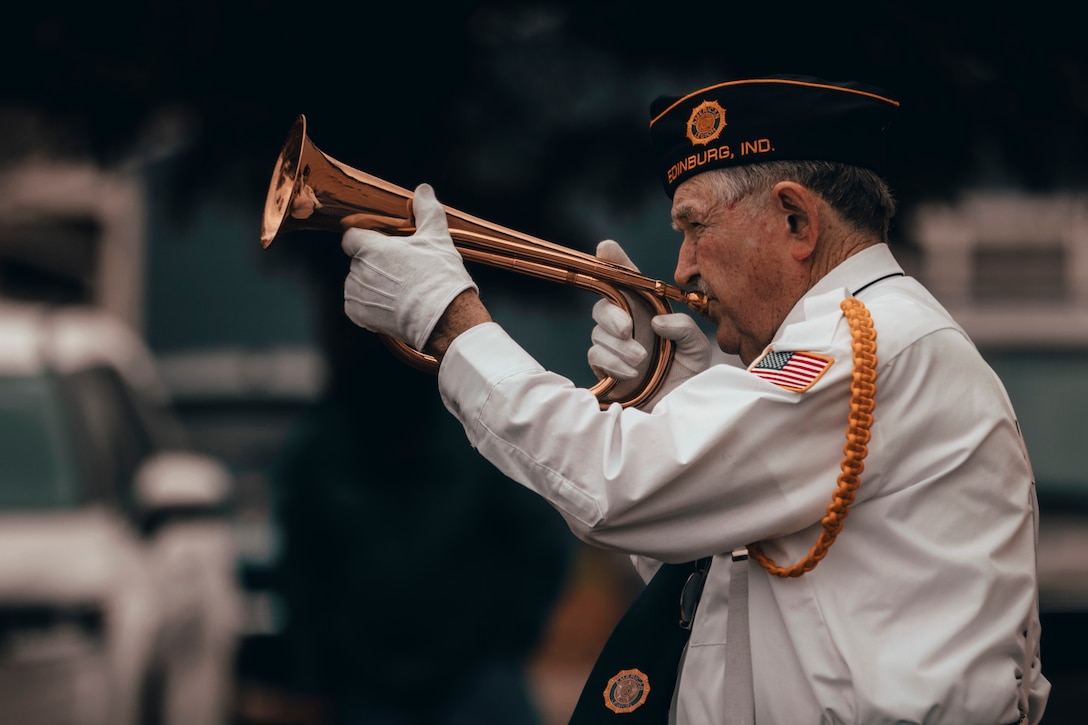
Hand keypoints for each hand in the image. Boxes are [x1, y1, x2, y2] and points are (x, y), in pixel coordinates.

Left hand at [342, 183, 476, 351]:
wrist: (445, 317)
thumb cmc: (440, 278)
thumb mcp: (437, 236)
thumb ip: (426, 209)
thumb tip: (423, 190)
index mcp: (370, 247)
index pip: (352, 235)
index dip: (366, 238)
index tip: (382, 245)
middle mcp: (358, 270)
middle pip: (358, 260)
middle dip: (375, 263)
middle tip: (401, 270)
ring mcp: (357, 294)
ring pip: (357, 282)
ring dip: (371, 284)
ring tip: (399, 289)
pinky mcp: (359, 315)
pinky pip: (355, 305)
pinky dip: (369, 305)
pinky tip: (391, 303)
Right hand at [587, 240, 711, 408]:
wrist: (680, 409)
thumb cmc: (689, 374)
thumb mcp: (698, 348)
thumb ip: (685, 328)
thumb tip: (657, 323)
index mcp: (647, 308)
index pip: (626, 279)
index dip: (613, 260)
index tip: (605, 249)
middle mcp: (626, 322)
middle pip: (602, 304)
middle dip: (612, 315)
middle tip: (628, 329)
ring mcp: (612, 344)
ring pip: (600, 333)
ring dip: (621, 348)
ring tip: (642, 362)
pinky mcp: (603, 366)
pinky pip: (597, 355)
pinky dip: (614, 363)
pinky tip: (633, 374)